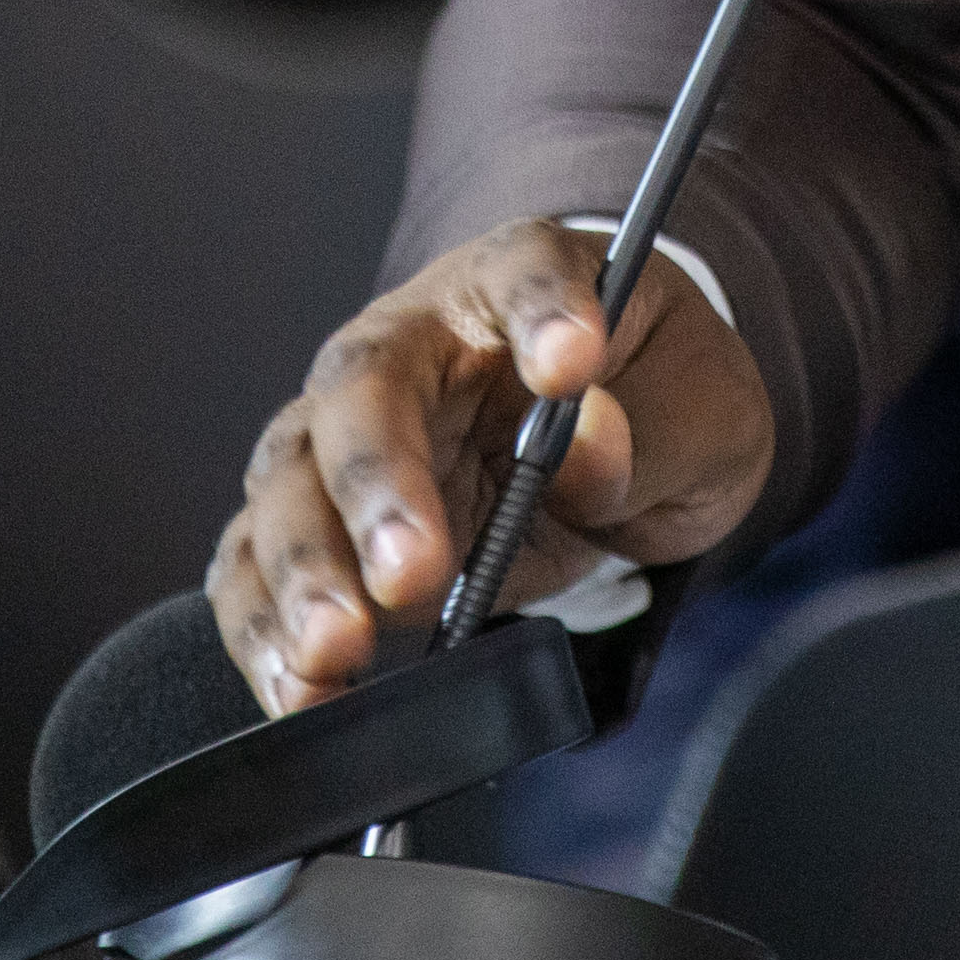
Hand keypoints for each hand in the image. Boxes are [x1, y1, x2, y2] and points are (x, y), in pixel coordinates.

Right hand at [211, 219, 777, 712]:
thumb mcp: (699, 407)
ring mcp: (349, 432)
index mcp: (516, 280)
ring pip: (290, 485)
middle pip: (364, 391)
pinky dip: (265, 630)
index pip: (524, 272)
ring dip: (302, 574)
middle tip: (409, 573)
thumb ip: (650, 428)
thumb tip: (587, 450)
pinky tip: (295, 687)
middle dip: (378, 487)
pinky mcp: (322, 522)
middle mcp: (412, 345)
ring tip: (333, 652)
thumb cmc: (654, 400)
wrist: (624, 441)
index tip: (572, 367)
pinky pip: (260, 568)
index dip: (542, 312)